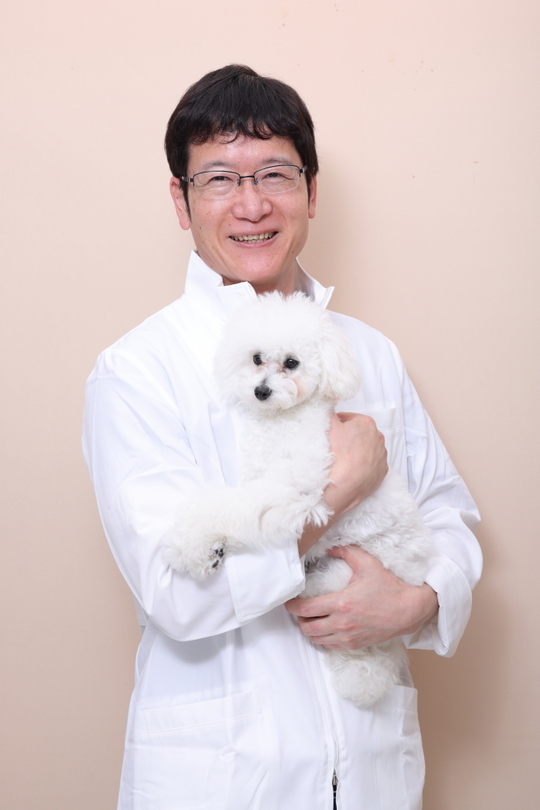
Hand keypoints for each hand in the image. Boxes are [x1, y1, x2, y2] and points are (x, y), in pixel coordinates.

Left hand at [286, 545, 438, 649]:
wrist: (409, 610)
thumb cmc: (389, 587)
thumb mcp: (367, 564)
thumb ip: (345, 552)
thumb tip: (329, 548)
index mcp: (341, 603)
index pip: (306, 609)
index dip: (292, 606)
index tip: (288, 602)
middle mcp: (342, 623)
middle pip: (307, 627)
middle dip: (298, 619)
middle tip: (299, 610)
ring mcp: (348, 636)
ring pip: (317, 639)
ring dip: (310, 630)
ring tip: (310, 619)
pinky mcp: (355, 644)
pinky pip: (330, 646)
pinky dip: (322, 638)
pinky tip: (325, 628)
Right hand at [324, 413, 387, 515]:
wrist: (341, 485)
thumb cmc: (336, 454)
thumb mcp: (327, 425)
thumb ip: (329, 412)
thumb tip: (329, 408)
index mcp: (366, 423)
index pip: (349, 418)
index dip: (338, 424)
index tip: (331, 432)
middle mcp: (378, 437)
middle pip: (360, 433)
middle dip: (350, 437)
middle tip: (336, 446)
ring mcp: (382, 456)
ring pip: (367, 449)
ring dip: (358, 451)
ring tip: (344, 460)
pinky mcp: (382, 472)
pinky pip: (372, 465)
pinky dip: (364, 466)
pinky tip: (352, 470)